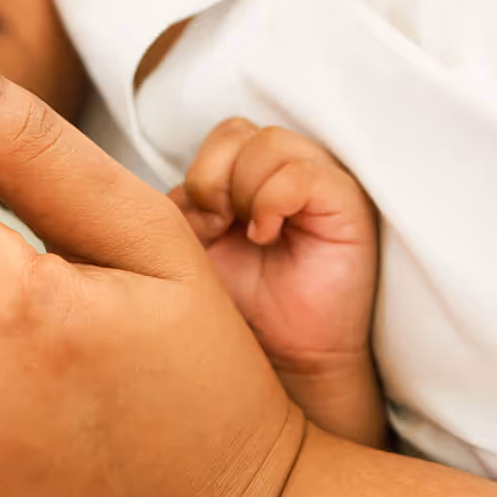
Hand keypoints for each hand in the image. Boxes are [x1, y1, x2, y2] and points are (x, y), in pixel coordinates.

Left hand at [168, 119, 385, 444]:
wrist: (279, 364)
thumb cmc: (236, 311)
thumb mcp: (187, 250)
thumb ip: (176, 209)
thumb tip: (150, 185)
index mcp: (249, 179)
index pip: (219, 137)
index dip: (198, 175)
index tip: (198, 226)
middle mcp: (286, 174)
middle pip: (238, 131)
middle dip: (214, 178)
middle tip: (217, 227)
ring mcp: (320, 186)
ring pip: (270, 143)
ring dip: (244, 189)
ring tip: (247, 235)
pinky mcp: (346, 206)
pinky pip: (304, 174)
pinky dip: (274, 200)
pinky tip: (266, 236)